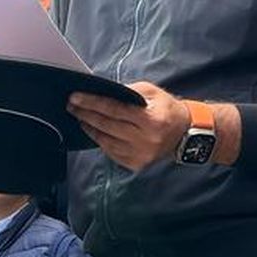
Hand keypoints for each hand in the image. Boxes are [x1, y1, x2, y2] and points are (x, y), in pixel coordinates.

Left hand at [67, 81, 190, 171]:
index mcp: (150, 120)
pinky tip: (94, 132)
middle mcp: (145, 140)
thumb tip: (102, 93)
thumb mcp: (152, 93)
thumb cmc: (167, 109)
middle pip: (107, 126)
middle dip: (86, 115)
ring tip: (80, 118)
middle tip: (71, 106)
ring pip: (107, 142)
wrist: (186, 133)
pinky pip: (112, 153)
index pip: (114, 109)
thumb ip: (127, 92)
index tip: (75, 97)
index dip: (92, 103)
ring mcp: (140, 155)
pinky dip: (101, 142)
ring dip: (90, 129)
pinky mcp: (137, 164)